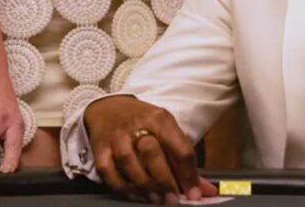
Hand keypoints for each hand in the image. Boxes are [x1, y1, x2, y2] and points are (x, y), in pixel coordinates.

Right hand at [84, 95, 215, 203]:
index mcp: (161, 119)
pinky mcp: (100, 148)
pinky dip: (122, 187)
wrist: (108, 108)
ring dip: (145, 185)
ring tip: (156, 200)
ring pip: (129, 163)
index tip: (194, 194)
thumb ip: (183, 160)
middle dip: (165, 180)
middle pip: (153, 153)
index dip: (189, 173)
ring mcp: (117, 137)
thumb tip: (204, 189)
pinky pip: (109, 172)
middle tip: (173, 200)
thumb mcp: (166, 130)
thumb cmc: (143, 122)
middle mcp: (138, 126)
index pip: (180, 146)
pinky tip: (135, 195)